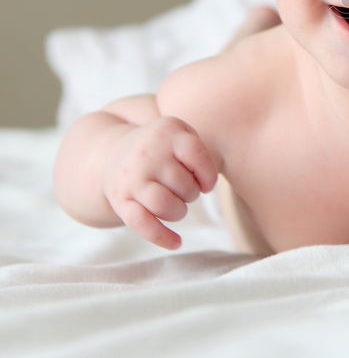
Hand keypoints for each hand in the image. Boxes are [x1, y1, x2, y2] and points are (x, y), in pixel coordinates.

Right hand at [101, 116, 218, 249]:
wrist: (115, 154)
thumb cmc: (162, 149)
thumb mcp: (181, 136)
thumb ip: (200, 154)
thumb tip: (204, 187)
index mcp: (167, 131)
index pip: (197, 155)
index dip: (208, 175)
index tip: (205, 184)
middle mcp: (146, 153)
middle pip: (184, 185)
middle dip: (191, 194)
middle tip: (183, 189)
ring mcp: (131, 178)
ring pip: (165, 206)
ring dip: (179, 212)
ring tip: (177, 207)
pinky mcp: (120, 200)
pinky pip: (142, 224)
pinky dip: (162, 237)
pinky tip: (177, 243)